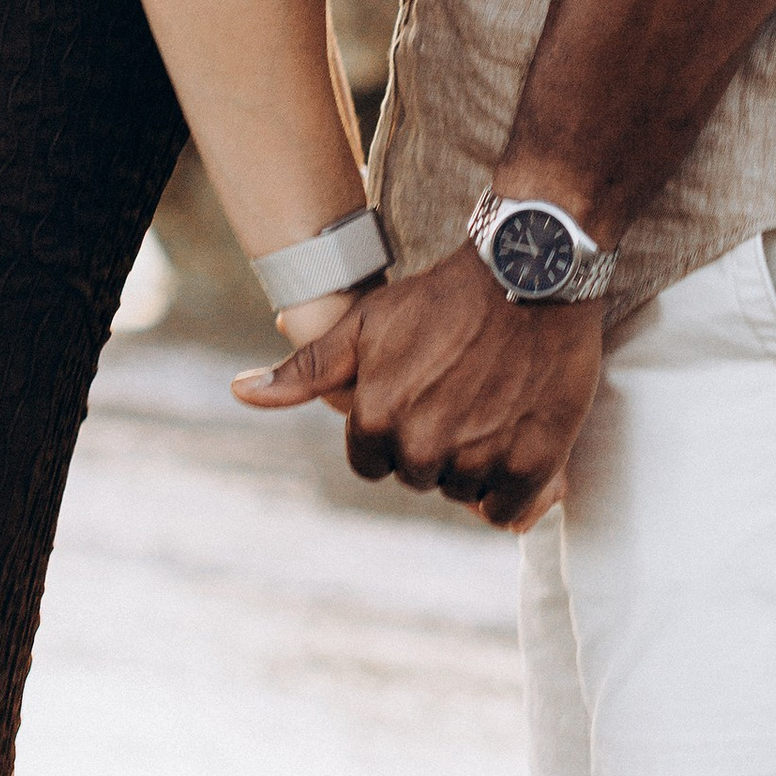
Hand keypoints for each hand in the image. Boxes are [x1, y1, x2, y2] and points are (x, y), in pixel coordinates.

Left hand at [281, 249, 601, 527]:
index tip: (420, 390)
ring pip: (464, 493)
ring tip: (492, 402)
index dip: (394, 427)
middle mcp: (425, 445)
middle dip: (434, 443)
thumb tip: (242, 391)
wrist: (530, 265)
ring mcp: (480, 457)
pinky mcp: (533, 463)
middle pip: (419, 477)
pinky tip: (516, 437)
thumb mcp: (365, 322)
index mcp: (377, 417)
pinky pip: (508, 509)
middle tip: (460, 390)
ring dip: (474, 462)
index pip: (373, 462)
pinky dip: (513, 488)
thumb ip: (306, 370)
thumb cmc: (442, 294)